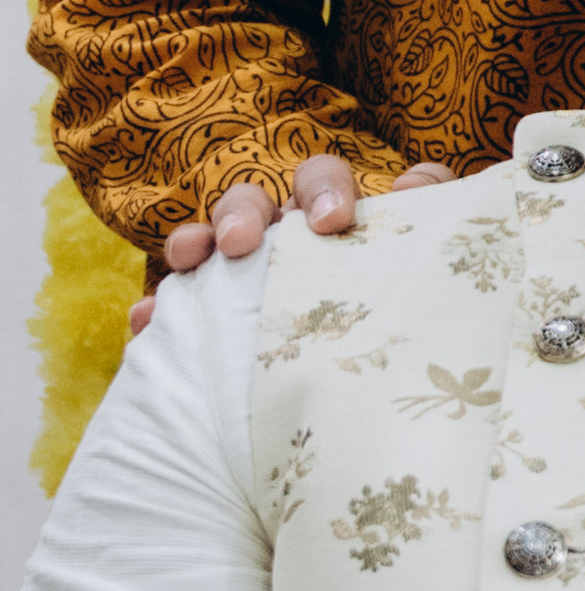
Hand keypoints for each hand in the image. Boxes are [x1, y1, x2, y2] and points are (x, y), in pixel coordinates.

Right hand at [132, 152, 450, 336]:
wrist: (369, 411)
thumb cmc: (403, 322)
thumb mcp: (425, 274)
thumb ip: (432, 218)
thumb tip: (414, 182)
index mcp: (330, 222)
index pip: (321, 180)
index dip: (323, 188)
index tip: (332, 222)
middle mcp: (278, 241)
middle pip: (251, 202)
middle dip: (243, 213)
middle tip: (244, 244)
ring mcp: (236, 280)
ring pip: (204, 242)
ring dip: (192, 241)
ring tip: (191, 262)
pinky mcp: (203, 325)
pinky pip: (168, 309)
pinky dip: (154, 311)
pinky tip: (146, 324)